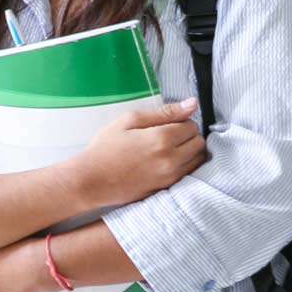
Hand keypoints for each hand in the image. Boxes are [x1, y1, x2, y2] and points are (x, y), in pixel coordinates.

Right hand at [72, 97, 206, 207]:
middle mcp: (172, 158)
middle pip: (199, 142)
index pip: (191, 125)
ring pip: (198, 159)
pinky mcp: (168, 188)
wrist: (92, 180)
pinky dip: (185, 164)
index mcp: (162, 138)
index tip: (166, 123)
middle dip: (188, 135)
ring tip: (168, 149)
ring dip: (190, 151)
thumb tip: (193, 103)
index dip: (180, 121)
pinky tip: (167, 161)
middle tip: (167, 135)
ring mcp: (171, 176)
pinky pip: (190, 173)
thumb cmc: (106, 147)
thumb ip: (164, 112)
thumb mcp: (130, 120)